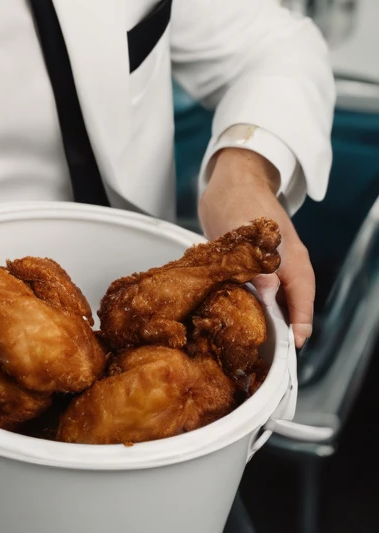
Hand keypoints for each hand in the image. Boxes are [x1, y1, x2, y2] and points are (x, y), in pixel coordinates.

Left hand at [199, 147, 314, 347]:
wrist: (229, 180)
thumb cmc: (242, 200)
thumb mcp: (249, 235)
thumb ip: (259, 267)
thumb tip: (267, 297)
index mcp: (293, 262)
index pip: (302, 303)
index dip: (298, 328)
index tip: (290, 348)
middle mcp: (284, 268)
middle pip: (287, 306)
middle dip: (277, 329)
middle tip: (263, 352)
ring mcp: (267, 266)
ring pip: (268, 300)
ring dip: (258, 316)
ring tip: (245, 338)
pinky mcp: (249, 264)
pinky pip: (251, 290)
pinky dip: (243, 302)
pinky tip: (229, 313)